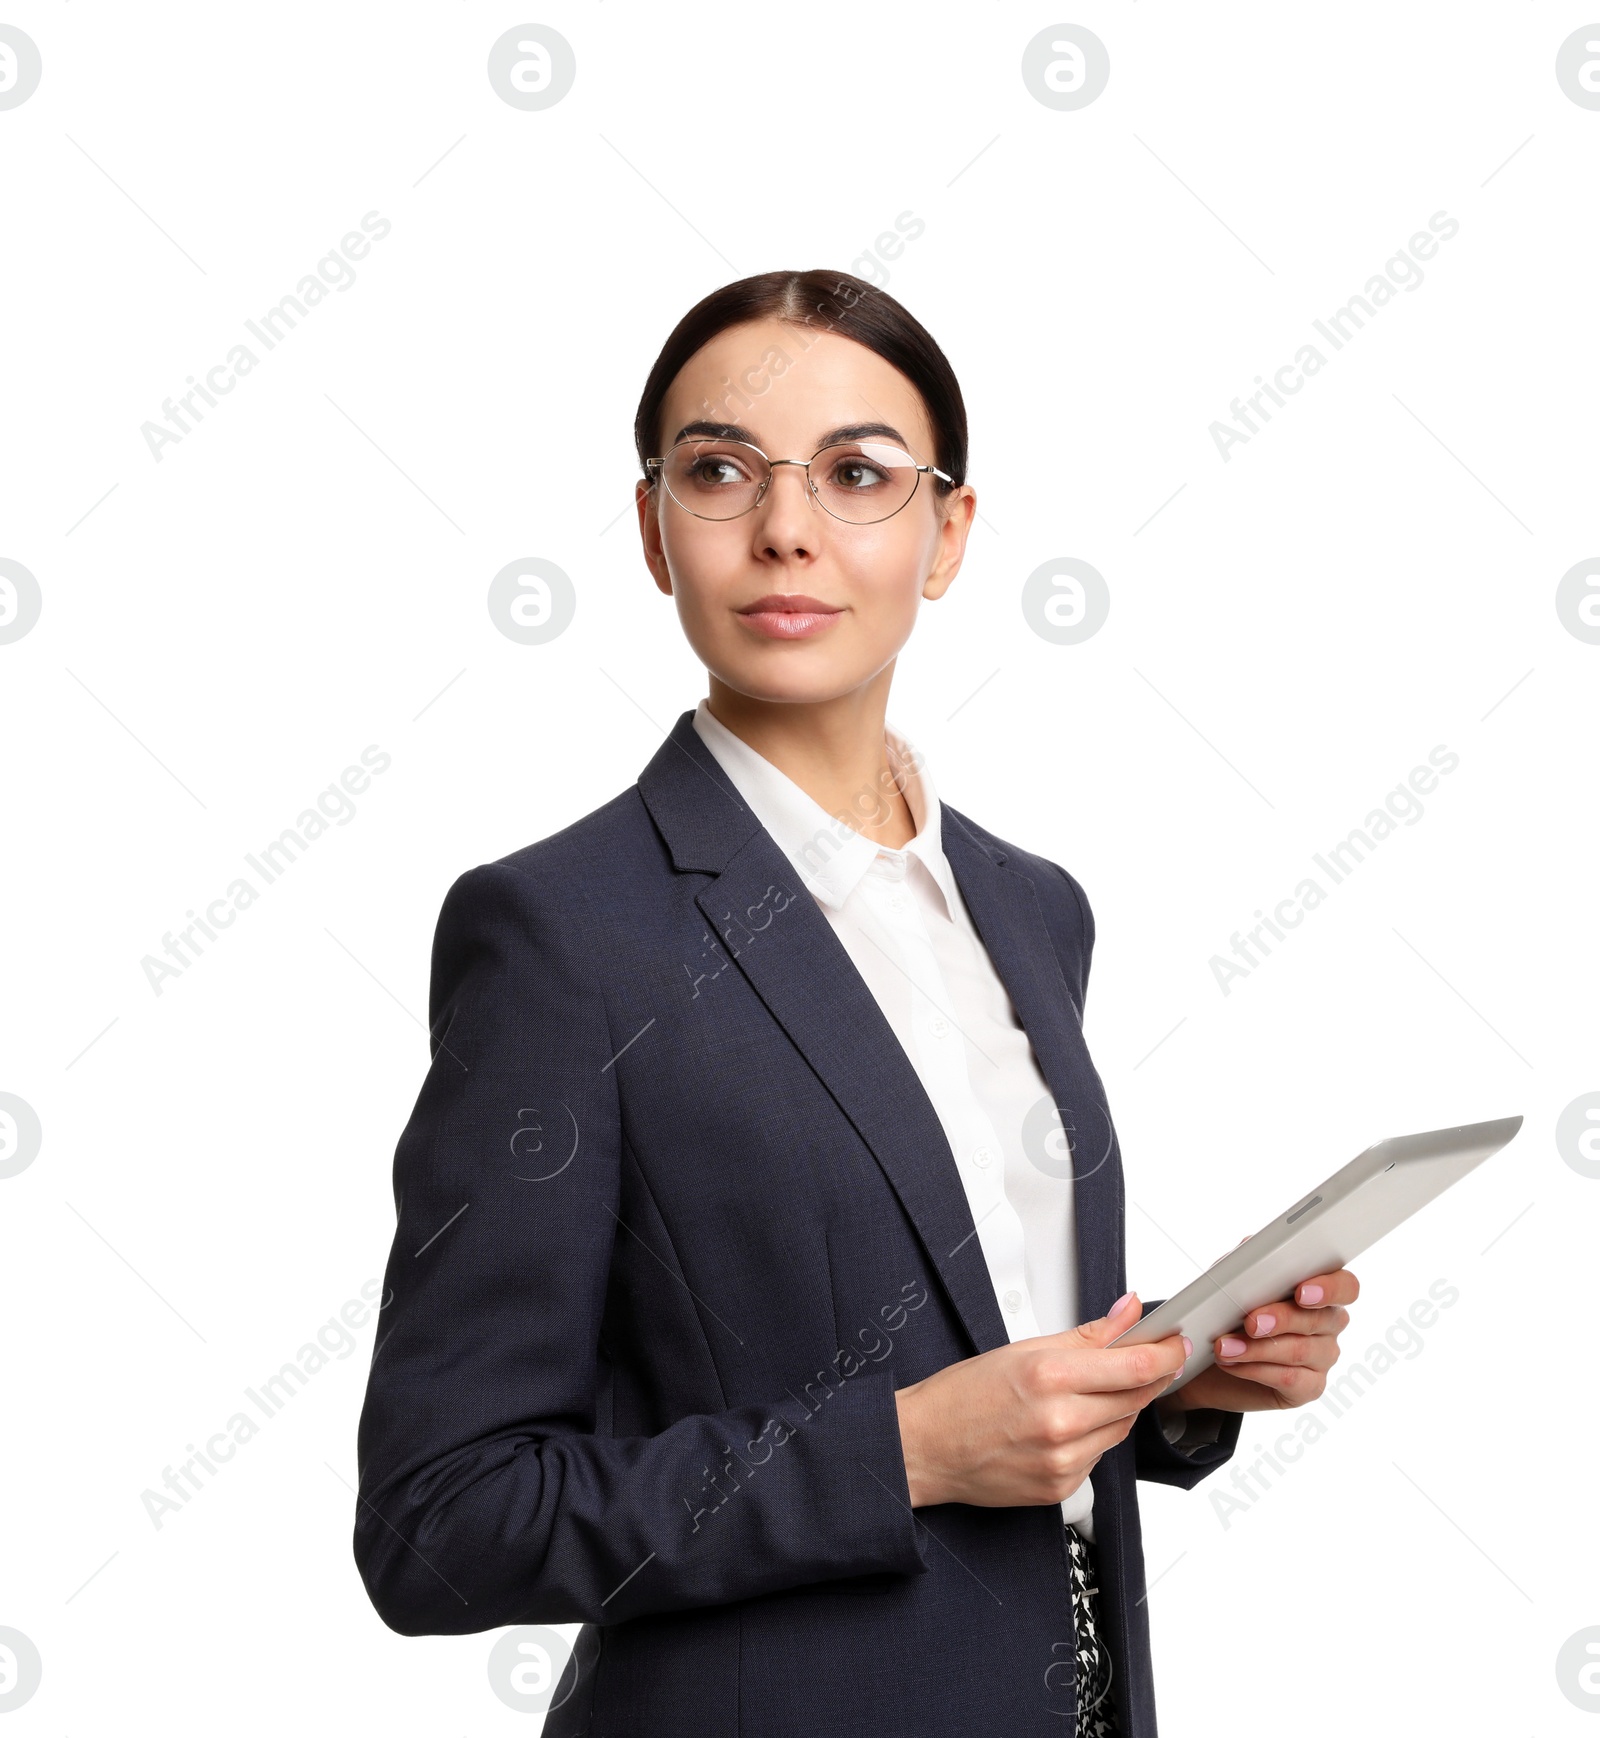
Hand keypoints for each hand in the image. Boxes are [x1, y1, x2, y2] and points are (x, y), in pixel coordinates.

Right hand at [893, 1291, 1186, 1506]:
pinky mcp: (1062, 1487)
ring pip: (1121, 1428)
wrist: (926, 1446)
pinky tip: (1067, 1424)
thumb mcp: (1023, 1348)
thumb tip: (1127, 1312)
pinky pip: (1098, 1456)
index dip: (1166, 1354)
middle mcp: (1060, 1421)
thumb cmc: (964, 1395)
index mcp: (1050, 1376)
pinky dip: (1094, 1437)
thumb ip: (1087, 1333)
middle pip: (1135, 1398)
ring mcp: (1063, 1460)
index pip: (1134, 1366)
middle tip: (1145, 1359)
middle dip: (1146, 1377)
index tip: (1177, 1344)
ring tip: (1086, 1393)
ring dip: (1118, 1407)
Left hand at [1167, 1268, 1359, 1413]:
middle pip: (1320, 1319)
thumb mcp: (1234, 1282)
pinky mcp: (1309, 1387)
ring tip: (1225, 1346)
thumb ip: (1248, 1263)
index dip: (1329, 1288)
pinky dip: (1254, 1369)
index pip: (1345, 1286)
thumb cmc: (1231, 1310)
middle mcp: (1329, 1323)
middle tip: (1252, 1322)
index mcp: (1321, 1289)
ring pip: (1300, 1351)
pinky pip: (1289, 1379)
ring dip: (1257, 1348)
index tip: (1301, 1292)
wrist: (1212, 1358)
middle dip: (1282, 1319)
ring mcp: (1323, 1357)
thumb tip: (1250, 1249)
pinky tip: (1232, 1363)